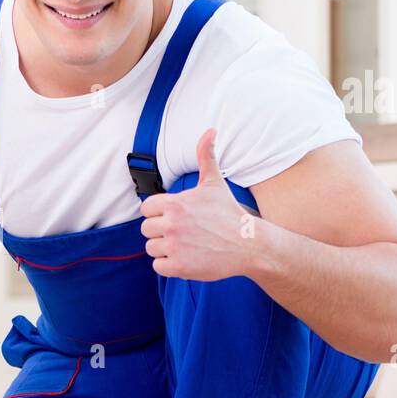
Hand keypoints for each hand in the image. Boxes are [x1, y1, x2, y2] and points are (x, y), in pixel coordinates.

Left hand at [139, 130, 258, 281]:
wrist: (249, 245)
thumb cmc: (229, 213)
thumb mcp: (215, 183)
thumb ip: (206, 156)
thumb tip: (210, 130)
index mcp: (174, 204)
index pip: (146, 209)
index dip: (159, 213)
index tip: (176, 217)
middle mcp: (171, 224)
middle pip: (146, 229)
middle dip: (161, 231)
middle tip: (184, 232)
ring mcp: (174, 247)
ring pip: (152, 248)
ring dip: (165, 249)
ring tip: (187, 245)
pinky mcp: (179, 267)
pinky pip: (159, 266)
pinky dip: (170, 265)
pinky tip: (187, 258)